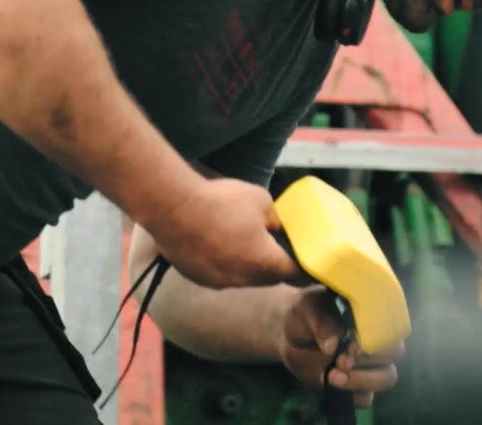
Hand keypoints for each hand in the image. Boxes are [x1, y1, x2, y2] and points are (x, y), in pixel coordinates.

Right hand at [145, 178, 302, 289]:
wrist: (173, 207)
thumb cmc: (220, 202)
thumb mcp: (262, 200)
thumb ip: (276, 219)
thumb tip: (278, 226)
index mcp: (265, 263)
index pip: (295, 273)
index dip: (304, 267)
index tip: (308, 263)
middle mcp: (243, 279)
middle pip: (268, 277)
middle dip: (273, 263)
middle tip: (274, 245)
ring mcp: (218, 281)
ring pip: (241, 276)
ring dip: (245, 263)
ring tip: (239, 239)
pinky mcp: (197, 277)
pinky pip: (218, 274)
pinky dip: (222, 262)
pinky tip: (215, 242)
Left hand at [278, 287, 403, 408]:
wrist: (289, 336)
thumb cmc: (304, 314)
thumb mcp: (307, 309)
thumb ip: (320, 322)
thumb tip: (332, 345)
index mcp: (372, 314)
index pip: (389, 325)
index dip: (373, 338)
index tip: (349, 346)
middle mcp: (378, 339)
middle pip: (395, 353)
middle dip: (369, 360)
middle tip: (339, 363)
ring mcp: (371, 365)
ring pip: (387, 377)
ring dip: (363, 380)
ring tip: (332, 377)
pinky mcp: (358, 386)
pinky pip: (367, 397)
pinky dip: (353, 395)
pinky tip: (333, 389)